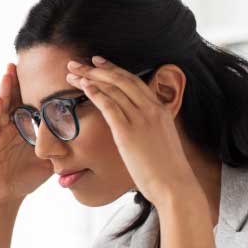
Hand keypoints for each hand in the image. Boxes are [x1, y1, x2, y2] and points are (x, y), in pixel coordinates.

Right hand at [0, 63, 52, 203]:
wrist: (7, 195)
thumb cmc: (26, 177)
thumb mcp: (49, 159)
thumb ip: (63, 147)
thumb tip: (87, 140)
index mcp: (25, 127)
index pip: (31, 102)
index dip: (36, 87)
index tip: (45, 68)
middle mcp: (11, 125)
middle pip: (16, 98)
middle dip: (18, 79)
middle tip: (22, 59)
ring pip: (3, 105)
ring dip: (5, 88)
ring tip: (9, 71)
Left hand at [67, 56, 197, 205]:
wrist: (175, 185)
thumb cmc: (167, 170)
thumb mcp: (161, 141)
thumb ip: (149, 129)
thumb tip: (136, 130)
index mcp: (160, 110)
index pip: (134, 81)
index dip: (114, 69)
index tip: (97, 62)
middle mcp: (151, 110)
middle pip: (121, 80)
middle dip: (96, 69)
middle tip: (77, 63)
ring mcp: (140, 119)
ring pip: (113, 89)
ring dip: (90, 78)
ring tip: (72, 73)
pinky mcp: (128, 133)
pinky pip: (110, 106)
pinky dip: (96, 94)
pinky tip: (83, 86)